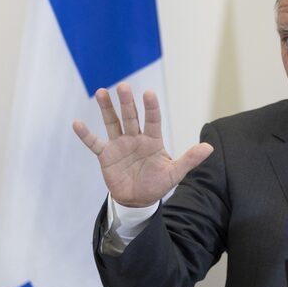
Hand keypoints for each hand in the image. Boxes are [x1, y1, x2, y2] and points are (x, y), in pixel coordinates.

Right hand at [73, 83, 212, 206]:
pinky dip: (85, 134)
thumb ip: (189, 160)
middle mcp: (135, 137)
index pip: (152, 120)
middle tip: (123, 86)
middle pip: (131, 116)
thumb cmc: (157, 183)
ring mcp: (120, 144)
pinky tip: (77, 123)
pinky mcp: (106, 155)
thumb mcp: (175, 173)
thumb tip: (209, 148)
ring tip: (102, 92)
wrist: (138, 200)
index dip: (151, 107)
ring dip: (106, 108)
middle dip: (127, 102)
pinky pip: (94, 143)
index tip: (148, 93)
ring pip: (112, 122)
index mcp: (153, 140)